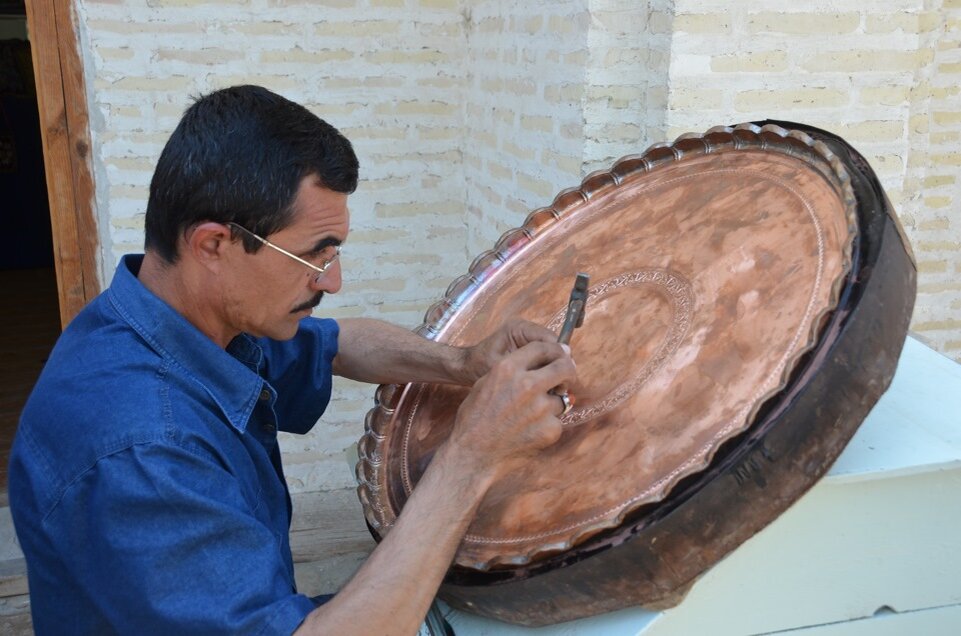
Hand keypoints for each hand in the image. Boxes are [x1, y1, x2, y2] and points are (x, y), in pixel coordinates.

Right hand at [444, 340, 576, 479]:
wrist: (473, 452)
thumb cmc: (476, 417)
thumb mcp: (485, 382)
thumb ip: (512, 369)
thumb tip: (540, 362)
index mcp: (508, 368)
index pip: (543, 347)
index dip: (555, 350)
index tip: (561, 354)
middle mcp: (527, 384)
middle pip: (564, 367)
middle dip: (568, 370)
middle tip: (566, 377)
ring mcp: (541, 408)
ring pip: (562, 398)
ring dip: (552, 405)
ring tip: (531, 416)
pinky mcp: (550, 429)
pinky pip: (557, 421)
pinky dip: (548, 425)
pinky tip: (529, 431)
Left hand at [461, 319, 560, 383]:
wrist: (465, 368)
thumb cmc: (478, 367)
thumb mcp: (502, 368)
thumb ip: (527, 366)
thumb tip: (557, 366)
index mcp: (519, 328)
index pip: (550, 341)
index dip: (561, 360)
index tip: (565, 381)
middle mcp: (525, 329)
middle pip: (554, 347)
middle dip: (559, 366)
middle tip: (561, 388)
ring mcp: (526, 337)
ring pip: (551, 354)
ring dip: (554, 370)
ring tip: (555, 390)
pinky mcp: (526, 348)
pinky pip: (544, 359)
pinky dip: (547, 372)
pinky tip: (547, 387)